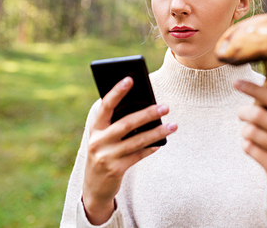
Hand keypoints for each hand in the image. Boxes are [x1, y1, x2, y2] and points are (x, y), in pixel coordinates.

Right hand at [82, 76, 176, 223]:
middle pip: (126, 123)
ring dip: (157, 132)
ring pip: (136, 141)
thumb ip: (117, 124)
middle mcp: (98, 141)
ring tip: (173, 125)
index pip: (106, 106)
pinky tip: (160, 144)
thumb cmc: (104, 152)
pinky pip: (137, 156)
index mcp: (95, 128)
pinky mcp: (115, 170)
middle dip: (147, 114)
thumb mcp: (105, 137)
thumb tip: (145, 109)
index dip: (117, 92)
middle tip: (166, 107)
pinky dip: (150, 148)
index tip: (130, 78)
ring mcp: (106, 156)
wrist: (94, 187)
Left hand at [234, 80, 266, 209]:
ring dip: (244, 132)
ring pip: (251, 132)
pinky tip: (251, 148)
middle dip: (243, 112)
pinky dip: (245, 145)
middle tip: (240, 114)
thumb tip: (249, 86)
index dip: (253, 89)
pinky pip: (249, 149)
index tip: (235, 83)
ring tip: (249, 135)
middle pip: (258, 115)